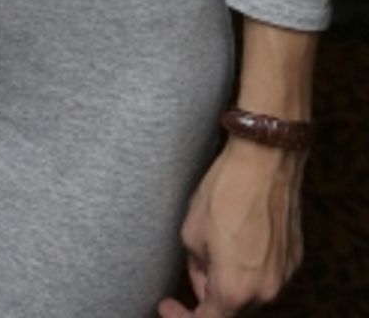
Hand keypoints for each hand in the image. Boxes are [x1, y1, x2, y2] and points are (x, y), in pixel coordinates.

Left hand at [157, 139, 303, 316]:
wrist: (265, 160)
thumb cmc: (226, 192)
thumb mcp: (191, 231)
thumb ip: (196, 267)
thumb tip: (204, 279)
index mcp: (234, 290)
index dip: (183, 316)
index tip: (168, 305)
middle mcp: (265, 291)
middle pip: (231, 306)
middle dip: (210, 291)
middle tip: (195, 264)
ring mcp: (284, 276)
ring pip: (251, 290)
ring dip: (232, 277)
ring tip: (219, 241)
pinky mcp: (295, 258)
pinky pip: (267, 272)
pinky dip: (251, 264)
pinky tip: (240, 236)